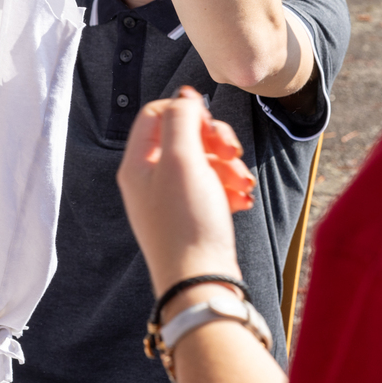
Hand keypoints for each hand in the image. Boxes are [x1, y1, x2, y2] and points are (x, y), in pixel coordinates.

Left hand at [117, 87, 255, 297]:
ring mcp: (168, 201)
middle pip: (183, 137)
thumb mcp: (182, 159)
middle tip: (234, 152)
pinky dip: (228, 189)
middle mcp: (147, 181)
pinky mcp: (189, 219)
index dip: (187, 111)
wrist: (201, 283)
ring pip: (202, 163)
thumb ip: (181, 119)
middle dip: (215, 140)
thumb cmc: (188, 223)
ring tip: (244, 185)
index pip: (156, 113)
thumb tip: (185, 98)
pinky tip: (242, 201)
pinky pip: (210, 189)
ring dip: (228, 166)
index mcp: (137, 164)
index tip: (211, 125)